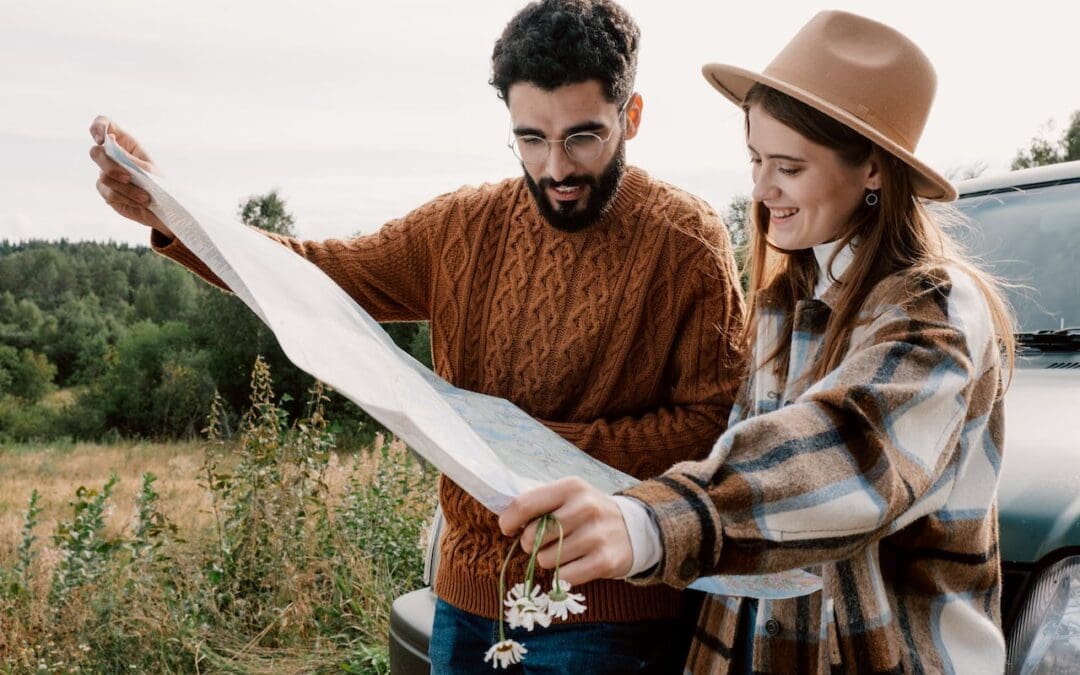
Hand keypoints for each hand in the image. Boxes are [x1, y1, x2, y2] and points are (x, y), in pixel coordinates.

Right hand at [88, 116, 171, 237]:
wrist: (163, 207)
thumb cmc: (158, 183)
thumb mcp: (146, 168)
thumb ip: (127, 156)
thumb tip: (108, 139)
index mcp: (124, 143)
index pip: (104, 125)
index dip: (97, 127)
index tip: (101, 140)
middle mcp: (112, 156)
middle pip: (96, 152)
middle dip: (111, 166)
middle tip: (129, 177)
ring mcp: (106, 173)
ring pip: (104, 175)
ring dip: (126, 188)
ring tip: (145, 196)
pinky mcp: (106, 190)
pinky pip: (109, 192)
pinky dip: (126, 197)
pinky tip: (139, 201)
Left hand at [498, 477, 632, 585]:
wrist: (633, 529)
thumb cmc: (587, 512)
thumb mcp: (568, 496)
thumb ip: (539, 502)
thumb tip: (505, 517)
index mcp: (571, 487)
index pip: (524, 504)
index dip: (508, 521)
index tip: (509, 529)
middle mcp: (586, 507)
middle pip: (533, 536)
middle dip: (529, 543)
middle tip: (541, 542)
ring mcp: (597, 535)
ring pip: (546, 559)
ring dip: (548, 560)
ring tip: (562, 551)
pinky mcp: (606, 561)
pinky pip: (565, 576)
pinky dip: (563, 574)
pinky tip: (575, 563)